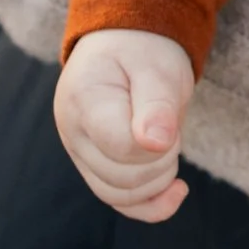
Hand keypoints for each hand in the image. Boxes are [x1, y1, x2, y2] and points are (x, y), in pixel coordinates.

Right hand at [55, 28, 195, 220]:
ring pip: (118, 195)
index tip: (170, 121)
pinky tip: (176, 192)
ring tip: (169, 143)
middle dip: (162, 161)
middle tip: (171, 125)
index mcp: (84, 101)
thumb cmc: (143, 51)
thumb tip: (157, 143)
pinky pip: (118, 201)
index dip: (158, 145)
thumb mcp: (158, 67)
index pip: (122, 147)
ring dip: (158, 179)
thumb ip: (158, 104)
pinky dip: (150, 205)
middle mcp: (72, 132)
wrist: (126, 43)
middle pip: (122, 178)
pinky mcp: (94, 166)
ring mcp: (80, 152)